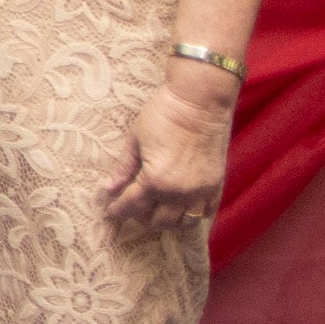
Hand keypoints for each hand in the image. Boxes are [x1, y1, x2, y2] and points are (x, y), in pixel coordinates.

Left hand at [105, 74, 232, 241]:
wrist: (201, 100)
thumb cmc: (163, 114)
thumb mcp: (135, 139)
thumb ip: (123, 168)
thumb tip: (108, 189)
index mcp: (155, 180)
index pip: (132, 205)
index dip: (118, 210)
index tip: (111, 212)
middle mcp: (179, 192)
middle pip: (158, 220)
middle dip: (141, 216)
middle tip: (133, 207)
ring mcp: (201, 191)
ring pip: (183, 223)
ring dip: (167, 221)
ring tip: (157, 210)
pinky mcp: (216, 185)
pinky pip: (206, 213)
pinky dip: (192, 215)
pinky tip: (182, 208)